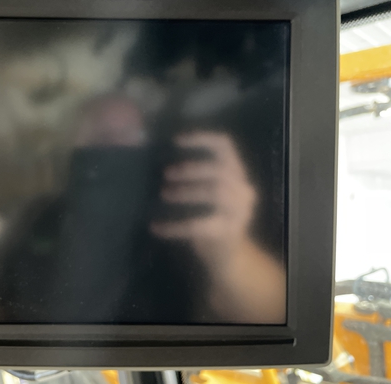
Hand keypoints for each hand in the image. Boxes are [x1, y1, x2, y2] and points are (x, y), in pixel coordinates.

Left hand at [151, 131, 285, 322]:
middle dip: (192, 169)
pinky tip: (156, 227)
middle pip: (220, 170)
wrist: (227, 259)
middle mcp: (244, 190)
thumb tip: (163, 163)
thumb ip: (197, 177)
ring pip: (214, 193)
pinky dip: (174, 226)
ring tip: (164, 194)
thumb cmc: (212, 219)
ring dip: (186, 192)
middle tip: (166, 174)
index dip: (202, 140)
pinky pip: (199, 225)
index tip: (176, 140)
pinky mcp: (228, 234)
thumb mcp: (209, 194)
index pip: (225, 147)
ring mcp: (240, 213)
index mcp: (237, 175)